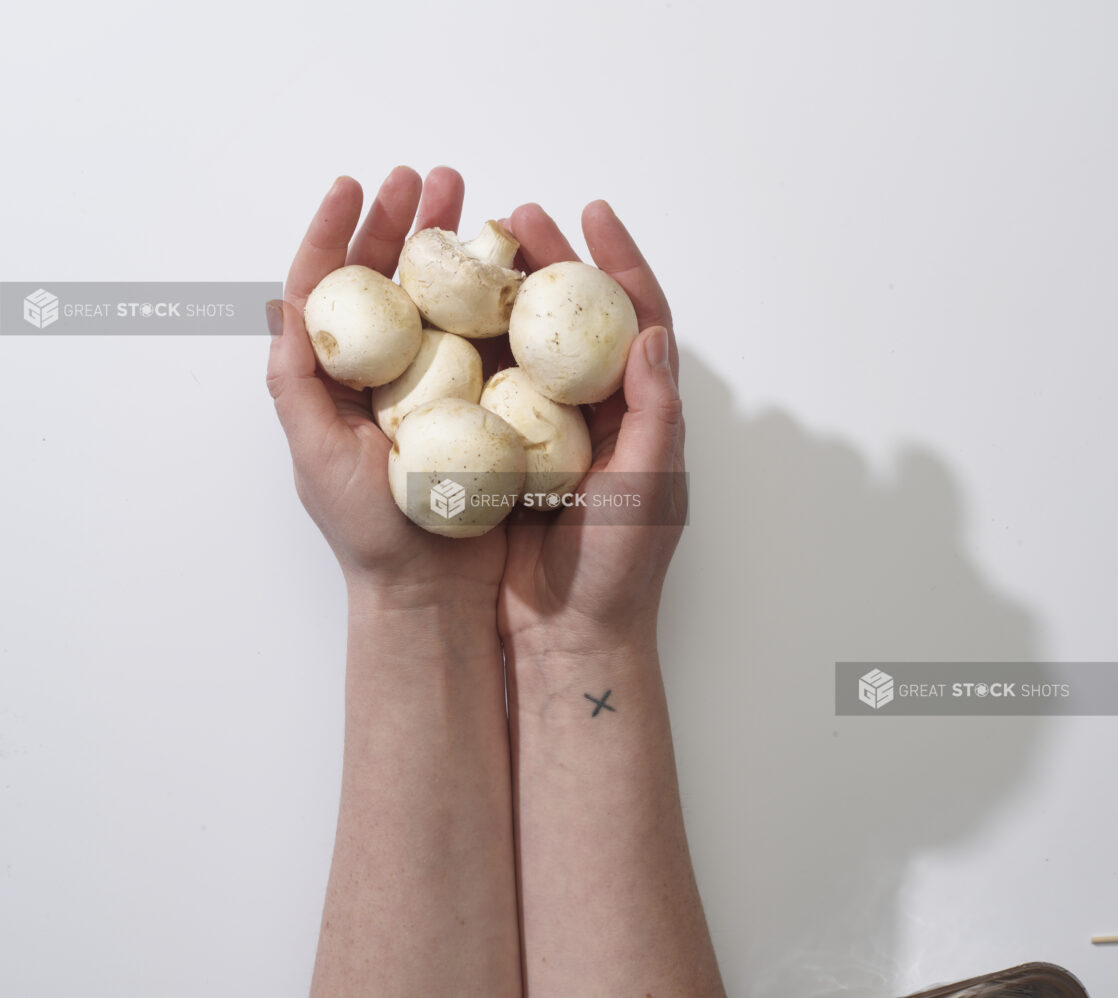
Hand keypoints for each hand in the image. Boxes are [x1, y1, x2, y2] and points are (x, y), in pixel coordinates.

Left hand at [266, 167, 506, 605]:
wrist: (432, 590)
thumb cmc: (368, 532)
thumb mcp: (316, 455)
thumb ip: (295, 383)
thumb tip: (285, 307)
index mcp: (338, 378)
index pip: (329, 289)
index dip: (336, 232)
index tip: (354, 184)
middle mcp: (387, 373)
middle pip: (390, 280)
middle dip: (407, 223)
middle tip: (435, 178)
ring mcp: (438, 385)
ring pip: (443, 299)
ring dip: (455, 248)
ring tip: (475, 203)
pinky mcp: (484, 403)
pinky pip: (490, 341)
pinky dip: (497, 300)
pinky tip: (511, 268)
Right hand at [497, 201, 686, 655]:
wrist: (567, 632)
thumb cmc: (619, 567)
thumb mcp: (649, 487)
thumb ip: (654, 413)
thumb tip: (652, 334)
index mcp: (642, 412)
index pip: (638, 318)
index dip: (620, 261)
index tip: (593, 212)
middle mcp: (597, 412)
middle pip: (577, 318)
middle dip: (553, 263)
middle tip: (517, 217)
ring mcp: (548, 429)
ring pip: (528, 346)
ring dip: (507, 297)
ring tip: (477, 251)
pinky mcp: (506, 452)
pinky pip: (487, 389)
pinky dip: (471, 350)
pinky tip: (444, 319)